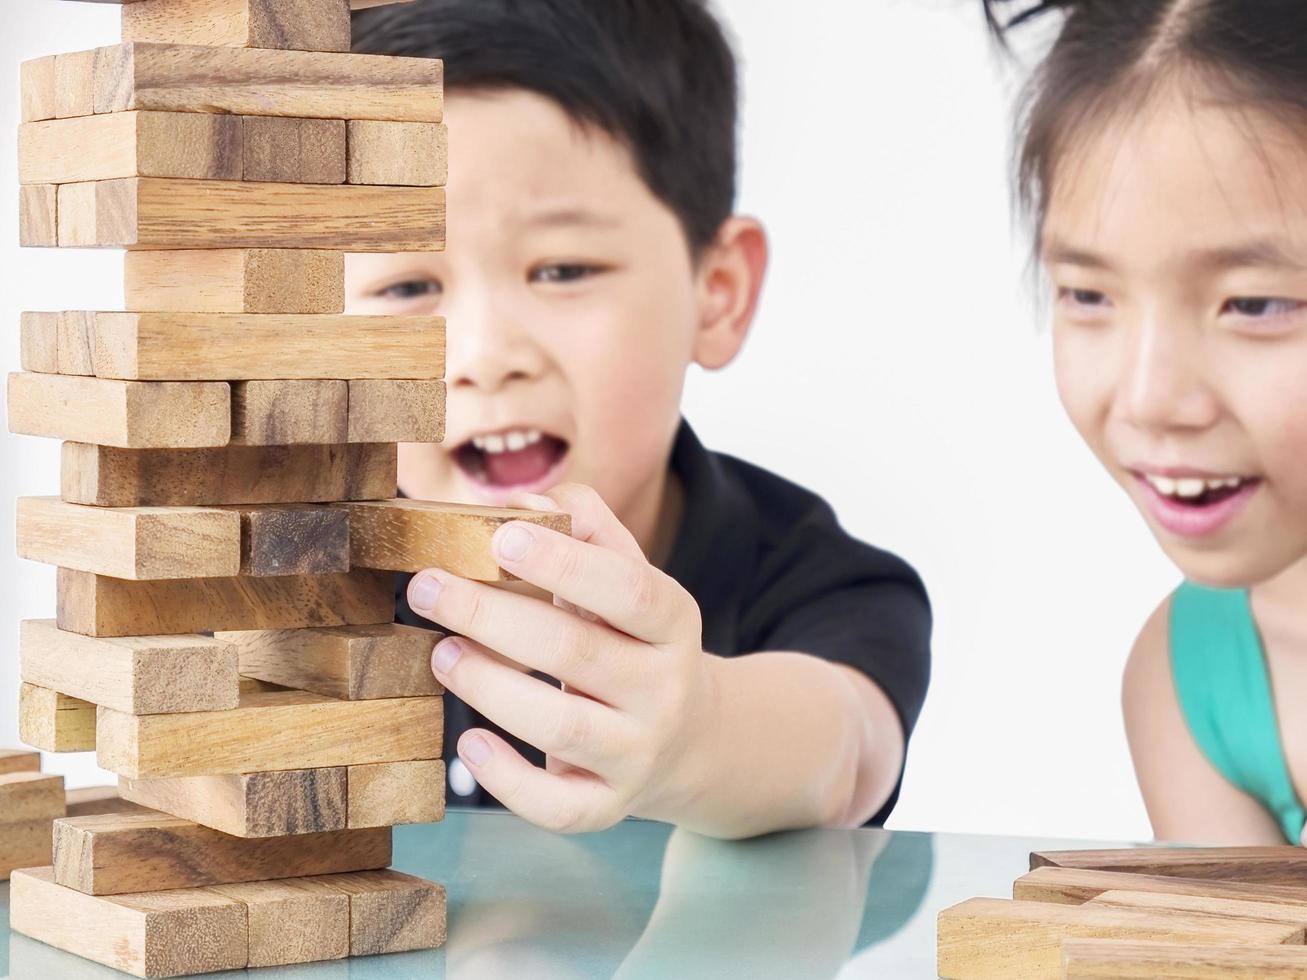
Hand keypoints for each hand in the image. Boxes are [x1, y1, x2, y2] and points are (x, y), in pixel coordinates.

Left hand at [406, 484, 717, 832]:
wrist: (690, 737)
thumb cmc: (635, 640)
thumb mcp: (631, 579)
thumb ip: (588, 531)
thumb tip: (525, 500)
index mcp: (674, 622)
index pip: (628, 590)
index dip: (565, 563)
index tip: (498, 535)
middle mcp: (665, 689)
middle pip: (578, 654)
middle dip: (493, 617)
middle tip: (426, 588)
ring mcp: (639, 752)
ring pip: (562, 727)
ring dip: (489, 686)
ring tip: (439, 652)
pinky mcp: (609, 805)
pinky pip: (558, 806)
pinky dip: (507, 780)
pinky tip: (467, 743)